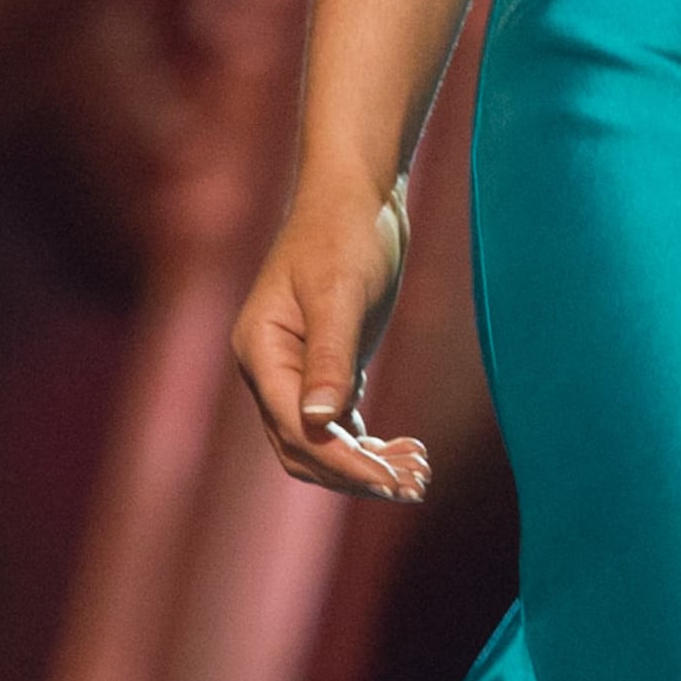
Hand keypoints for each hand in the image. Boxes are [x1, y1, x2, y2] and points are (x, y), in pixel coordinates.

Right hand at [233, 172, 430, 502]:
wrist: (355, 194)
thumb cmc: (344, 233)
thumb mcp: (341, 293)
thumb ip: (332, 357)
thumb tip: (321, 422)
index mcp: (260, 352)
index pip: (296, 430)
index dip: (343, 463)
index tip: (391, 482)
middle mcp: (269, 369)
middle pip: (304, 449)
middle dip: (355, 474)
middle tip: (414, 486)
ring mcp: (295, 371)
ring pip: (322, 443)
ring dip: (366, 465)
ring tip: (420, 474)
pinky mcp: (325, 366)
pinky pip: (339, 425)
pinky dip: (369, 445)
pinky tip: (408, 450)